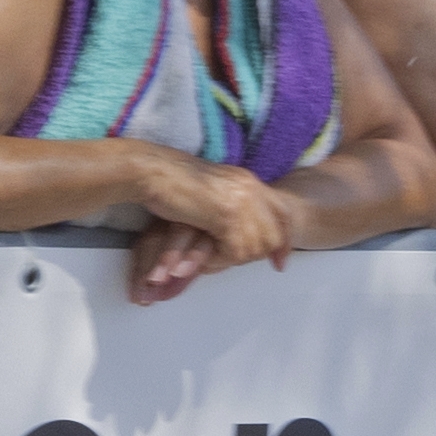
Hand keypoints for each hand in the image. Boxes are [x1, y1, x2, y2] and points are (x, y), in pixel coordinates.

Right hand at [123, 158, 305, 304]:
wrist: (151, 171)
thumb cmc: (172, 183)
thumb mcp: (213, 192)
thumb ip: (234, 209)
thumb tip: (249, 236)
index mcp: (250, 181)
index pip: (284, 215)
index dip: (284, 242)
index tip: (279, 264)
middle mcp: (252, 189)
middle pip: (273, 237)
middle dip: (254, 255)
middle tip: (227, 258)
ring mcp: (242, 202)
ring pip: (253, 248)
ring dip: (231, 259)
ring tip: (210, 256)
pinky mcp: (226, 216)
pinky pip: (234, 251)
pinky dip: (218, 260)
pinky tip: (202, 257)